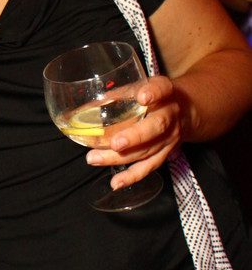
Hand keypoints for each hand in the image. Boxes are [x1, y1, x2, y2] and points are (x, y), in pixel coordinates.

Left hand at [86, 74, 181, 188]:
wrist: (185, 110)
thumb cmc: (154, 96)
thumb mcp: (140, 86)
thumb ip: (117, 95)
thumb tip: (85, 109)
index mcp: (166, 92)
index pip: (162, 89)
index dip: (154, 93)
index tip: (143, 97)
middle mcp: (171, 115)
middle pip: (156, 126)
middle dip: (135, 136)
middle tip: (116, 142)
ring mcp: (170, 137)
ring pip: (147, 150)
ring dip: (120, 157)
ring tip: (95, 158)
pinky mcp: (165, 153)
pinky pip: (149, 166)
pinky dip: (132, 176)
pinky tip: (116, 182)